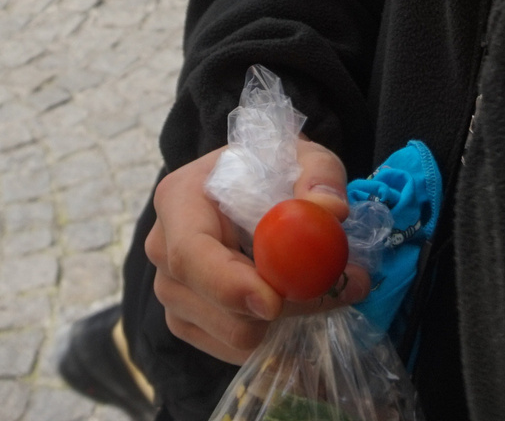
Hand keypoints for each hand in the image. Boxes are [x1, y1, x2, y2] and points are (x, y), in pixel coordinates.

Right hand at [145, 138, 371, 363]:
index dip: (227, 284)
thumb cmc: (272, 169)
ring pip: (228, 334)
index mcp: (178, 200)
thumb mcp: (303, 156)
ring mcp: (172, 291)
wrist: (252, 187)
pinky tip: (295, 301)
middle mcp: (164, 249)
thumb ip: (319, 175)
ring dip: (284, 321)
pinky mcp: (189, 321)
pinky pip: (234, 349)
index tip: (273, 302)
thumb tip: (331, 211)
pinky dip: (273, 335)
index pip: (189, 253)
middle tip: (340, 288)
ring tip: (320, 285)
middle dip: (278, 308)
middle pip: (209, 304)